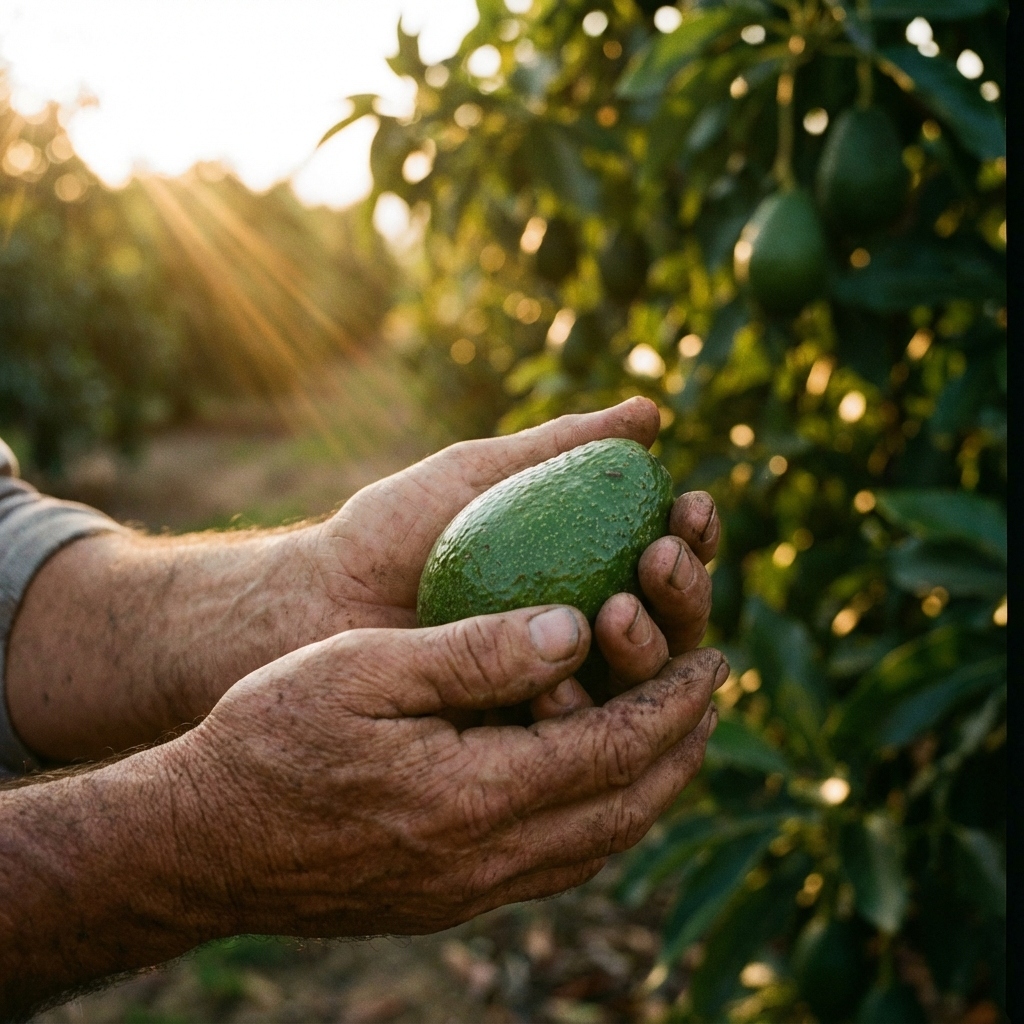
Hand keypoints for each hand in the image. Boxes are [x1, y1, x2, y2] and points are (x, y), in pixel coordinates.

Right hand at [174, 604, 725, 937]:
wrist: (199, 845)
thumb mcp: (364, 670)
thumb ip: (474, 652)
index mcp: (472, 796)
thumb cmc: (271, 737)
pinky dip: (600, 820)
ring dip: (650, 789)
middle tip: (713, 694)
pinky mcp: (447, 900)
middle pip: (625, 809)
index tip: (713, 659)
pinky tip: (596, 784)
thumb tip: (572, 629)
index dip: (671, 703)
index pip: (611, 749)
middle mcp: (485, 860)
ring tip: (675, 736)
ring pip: (599, 844)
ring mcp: (468, 891)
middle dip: (682, 748)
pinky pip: (556, 865)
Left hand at [310, 397, 718, 717]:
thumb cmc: (393, 530)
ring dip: (650, 648)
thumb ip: (560, 446)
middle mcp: (585, 628)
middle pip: (673, 622)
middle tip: (658, 561)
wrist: (320, 603)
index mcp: (584, 566)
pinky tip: (567, 683)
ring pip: (642, 684)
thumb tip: (651, 412)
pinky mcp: (528, 739)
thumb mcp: (479, 472)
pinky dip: (588, 708)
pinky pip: (580, 736)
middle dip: (684, 592)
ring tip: (618, 613)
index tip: (688, 508)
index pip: (664, 554)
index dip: (690, 534)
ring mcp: (561, 686)